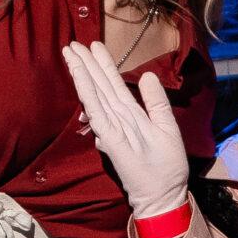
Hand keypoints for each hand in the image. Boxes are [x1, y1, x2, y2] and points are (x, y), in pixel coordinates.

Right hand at [63, 39, 189, 218]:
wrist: (164, 194)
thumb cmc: (166, 167)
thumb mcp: (166, 126)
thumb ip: (156, 102)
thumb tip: (147, 76)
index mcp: (132, 114)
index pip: (114, 85)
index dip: (104, 65)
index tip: (94, 46)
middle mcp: (118, 117)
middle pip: (100, 84)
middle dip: (87, 63)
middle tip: (73, 43)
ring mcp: (111, 126)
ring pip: (94, 92)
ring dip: (82, 71)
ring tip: (70, 51)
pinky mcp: (109, 136)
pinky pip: (96, 109)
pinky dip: (86, 90)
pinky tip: (79, 74)